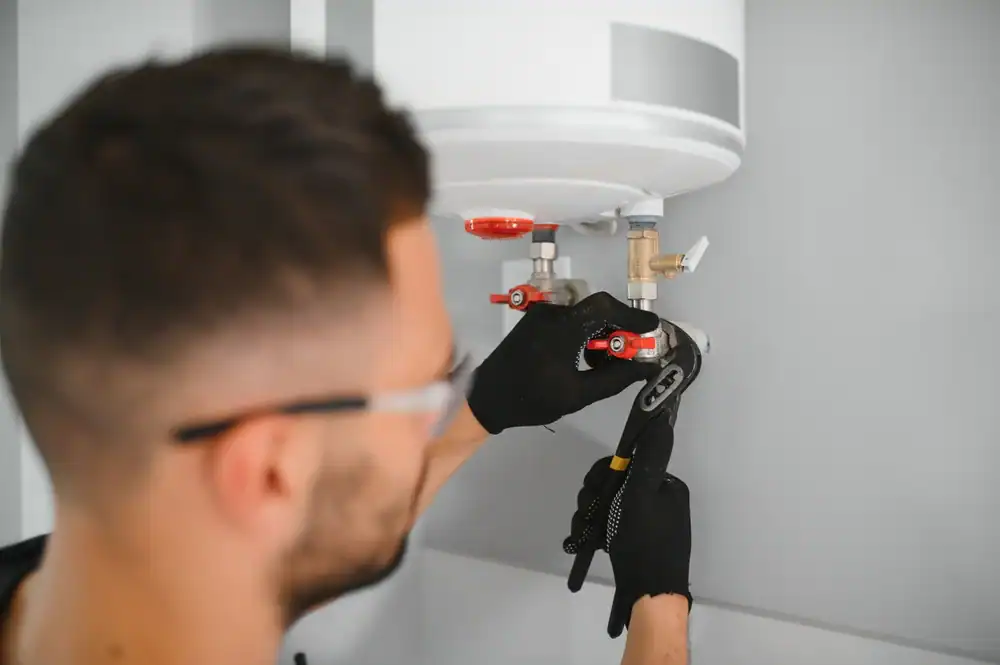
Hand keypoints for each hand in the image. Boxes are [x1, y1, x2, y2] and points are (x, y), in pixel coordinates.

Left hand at [467, 292, 659, 434]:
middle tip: (631, 349)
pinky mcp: (536, 320)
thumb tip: (646, 367)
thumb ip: (615, 378)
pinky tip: (586, 357)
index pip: (605, 308)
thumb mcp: (578, 394)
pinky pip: (570, 318)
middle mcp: (552, 312)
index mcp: (562, 327)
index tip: (651, 327)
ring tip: (606, 361)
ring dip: (601, 331)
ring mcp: (541, 314)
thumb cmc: (531, 398)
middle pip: (597, 307)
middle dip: (619, 325)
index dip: (632, 315)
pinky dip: (585, 332)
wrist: (486, 397)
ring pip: (584, 312)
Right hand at [564, 410, 691, 630]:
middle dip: (594, 498)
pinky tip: (587, 541)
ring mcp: (648, 524)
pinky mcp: (636, 543)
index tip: (593, 491)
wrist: (649, 595)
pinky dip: (596, 531)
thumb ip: (646, 458)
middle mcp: (659, 501)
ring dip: (590, 516)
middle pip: (614, 485)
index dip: (603, 475)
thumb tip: (661, 421)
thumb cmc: (644, 542)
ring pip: (609, 506)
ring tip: (584, 532)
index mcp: (666, 487)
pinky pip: (611, 526)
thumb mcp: (641, 495)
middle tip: (588, 514)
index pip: (626, 464)